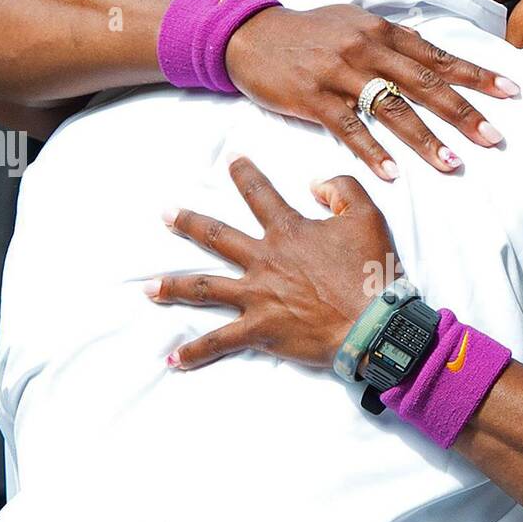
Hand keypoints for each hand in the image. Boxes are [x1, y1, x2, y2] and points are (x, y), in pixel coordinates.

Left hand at [146, 155, 398, 369]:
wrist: (374, 322)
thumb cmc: (372, 271)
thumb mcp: (367, 215)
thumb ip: (340, 189)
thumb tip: (314, 184)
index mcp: (288, 231)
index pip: (259, 194)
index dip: (244, 174)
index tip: (231, 160)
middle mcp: (264, 260)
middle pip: (217, 237)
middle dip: (189, 223)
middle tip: (166, 215)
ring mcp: (258, 295)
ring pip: (206, 288)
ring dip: (174, 287)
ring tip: (148, 288)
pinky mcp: (260, 329)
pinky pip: (220, 341)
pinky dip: (195, 352)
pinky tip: (173, 361)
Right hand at [224, 3, 519, 179]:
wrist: (250, 33)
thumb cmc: (308, 32)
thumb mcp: (354, 23)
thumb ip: (392, 40)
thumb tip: (431, 57)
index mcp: (383, 31)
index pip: (439, 56)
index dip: (477, 74)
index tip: (512, 92)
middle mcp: (367, 49)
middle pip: (425, 84)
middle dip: (464, 112)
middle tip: (495, 138)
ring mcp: (341, 73)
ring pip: (392, 109)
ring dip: (425, 139)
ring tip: (454, 164)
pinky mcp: (314, 98)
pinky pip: (350, 129)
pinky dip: (372, 152)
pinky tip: (393, 174)